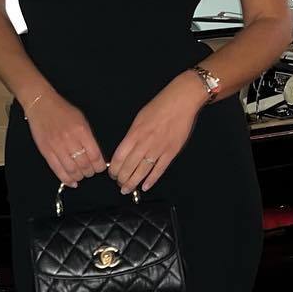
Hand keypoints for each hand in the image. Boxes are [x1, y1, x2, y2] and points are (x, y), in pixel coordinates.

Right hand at [26, 91, 106, 185]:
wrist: (42, 105)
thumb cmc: (63, 111)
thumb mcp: (81, 120)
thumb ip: (89, 137)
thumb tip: (96, 156)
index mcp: (82, 131)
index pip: (95, 155)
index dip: (100, 166)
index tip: (101, 168)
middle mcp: (70, 140)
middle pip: (84, 165)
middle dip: (90, 172)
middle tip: (91, 172)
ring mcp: (57, 147)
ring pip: (72, 170)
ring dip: (79, 176)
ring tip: (81, 175)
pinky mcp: (46, 151)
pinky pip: (58, 170)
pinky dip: (66, 179)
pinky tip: (72, 182)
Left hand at [107, 73, 205, 193]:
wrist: (180, 102)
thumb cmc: (159, 106)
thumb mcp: (139, 118)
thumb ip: (132, 135)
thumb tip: (126, 150)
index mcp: (134, 134)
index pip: (119, 157)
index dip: (113, 168)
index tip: (111, 173)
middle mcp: (144, 143)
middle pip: (129, 166)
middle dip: (121, 178)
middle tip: (119, 184)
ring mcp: (158, 149)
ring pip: (142, 171)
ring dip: (133, 182)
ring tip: (127, 189)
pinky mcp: (171, 153)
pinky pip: (159, 170)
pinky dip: (151, 180)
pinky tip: (145, 186)